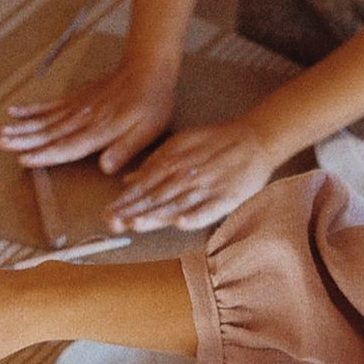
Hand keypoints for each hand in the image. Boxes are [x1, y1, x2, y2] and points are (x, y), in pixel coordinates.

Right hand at [0, 63, 174, 173]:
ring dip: (21, 127)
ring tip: (0, 133)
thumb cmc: (151, 100)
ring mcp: (77, 107)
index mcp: (99, 131)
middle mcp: (83, 119)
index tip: (23, 158)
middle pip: (47, 133)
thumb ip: (125, 148)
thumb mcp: (148, 129)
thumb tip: (105, 167)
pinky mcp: (76, 97)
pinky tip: (15, 111)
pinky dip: (31, 109)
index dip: (44, 154)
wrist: (148, 66)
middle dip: (22, 140)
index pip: (66, 146)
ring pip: (44, 120)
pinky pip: (49, 105)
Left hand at [103, 118, 278, 232]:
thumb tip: (127, 180)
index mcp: (173, 163)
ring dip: (156, 215)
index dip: (125, 200)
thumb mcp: (181, 145)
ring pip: (177, 204)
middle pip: (155, 197)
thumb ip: (154, 164)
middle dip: (132, 211)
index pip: (144, 186)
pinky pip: (210, 209)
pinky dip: (196, 215)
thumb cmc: (215, 144)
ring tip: (137, 224)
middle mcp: (186, 177)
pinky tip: (182, 223)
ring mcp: (206, 188)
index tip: (107, 213)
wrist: (256, 138)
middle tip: (112, 222)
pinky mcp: (226, 197)